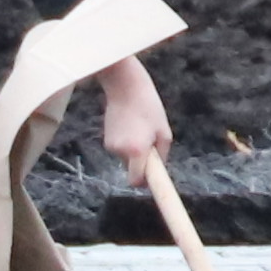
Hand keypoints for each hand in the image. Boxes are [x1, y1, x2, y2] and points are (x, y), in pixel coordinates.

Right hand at [98, 56, 173, 175]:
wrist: (125, 87)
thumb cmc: (149, 107)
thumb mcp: (164, 132)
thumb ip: (161, 155)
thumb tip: (158, 170)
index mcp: (137, 151)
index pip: (136, 180)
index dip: (145, 183)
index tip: (152, 183)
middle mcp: (120, 151)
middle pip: (133, 169)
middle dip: (142, 162)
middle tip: (151, 142)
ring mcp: (110, 146)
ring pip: (126, 158)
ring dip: (134, 150)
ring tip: (140, 128)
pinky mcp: (105, 140)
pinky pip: (120, 149)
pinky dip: (127, 143)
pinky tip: (130, 125)